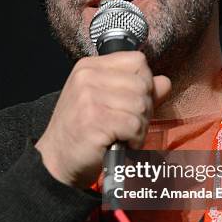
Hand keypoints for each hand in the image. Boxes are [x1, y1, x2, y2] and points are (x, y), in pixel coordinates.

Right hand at [35, 51, 170, 188]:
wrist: (57, 161)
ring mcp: (89, 97)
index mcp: (89, 67)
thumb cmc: (82, 131)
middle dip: (145, 109)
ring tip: (124, 136)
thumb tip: (165, 82)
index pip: (137, 60)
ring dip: (140, 127)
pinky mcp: (94, 120)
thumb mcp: (105, 101)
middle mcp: (87, 77)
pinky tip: (121, 144)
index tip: (133, 103)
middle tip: (130, 126)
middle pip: (142, 83)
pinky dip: (134, 140)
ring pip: (141, 105)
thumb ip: (136, 90)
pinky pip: (134, 125)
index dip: (145, 83)